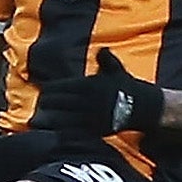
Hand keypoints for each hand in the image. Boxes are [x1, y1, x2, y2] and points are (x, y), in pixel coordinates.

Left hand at [28, 49, 165, 138]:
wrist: (144, 107)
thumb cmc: (127, 87)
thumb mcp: (117, 71)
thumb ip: (106, 60)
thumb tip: (101, 49)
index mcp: (89, 86)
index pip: (60, 87)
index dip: (49, 90)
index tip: (44, 91)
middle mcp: (87, 101)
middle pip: (58, 103)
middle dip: (46, 103)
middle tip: (40, 104)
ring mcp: (90, 117)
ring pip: (61, 119)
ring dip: (49, 119)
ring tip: (38, 119)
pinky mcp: (94, 131)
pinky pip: (73, 132)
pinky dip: (61, 132)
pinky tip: (54, 131)